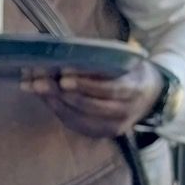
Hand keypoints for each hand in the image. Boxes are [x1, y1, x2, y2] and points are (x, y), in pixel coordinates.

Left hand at [22, 58, 163, 136]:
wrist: (151, 97)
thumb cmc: (132, 72)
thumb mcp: (126, 60)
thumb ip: (103, 58)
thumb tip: (65, 50)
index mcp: (135, 89)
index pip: (109, 89)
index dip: (85, 84)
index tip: (63, 74)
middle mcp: (126, 112)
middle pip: (89, 105)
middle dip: (60, 92)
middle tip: (36, 80)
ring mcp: (114, 126)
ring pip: (80, 117)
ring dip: (53, 102)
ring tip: (33, 87)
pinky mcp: (102, 134)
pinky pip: (77, 124)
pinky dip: (58, 110)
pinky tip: (45, 98)